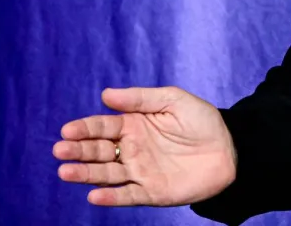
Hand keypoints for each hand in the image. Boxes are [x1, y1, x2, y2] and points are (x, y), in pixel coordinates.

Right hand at [53, 86, 236, 206]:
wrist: (230, 149)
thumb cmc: (202, 122)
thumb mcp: (174, 100)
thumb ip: (141, 99)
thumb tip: (105, 94)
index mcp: (133, 125)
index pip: (103, 126)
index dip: (84, 128)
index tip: (67, 130)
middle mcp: (131, 150)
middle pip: (98, 151)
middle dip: (78, 151)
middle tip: (60, 150)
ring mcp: (139, 172)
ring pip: (106, 174)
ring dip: (85, 174)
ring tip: (66, 171)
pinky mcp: (150, 192)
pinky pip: (127, 195)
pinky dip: (111, 197)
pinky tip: (94, 195)